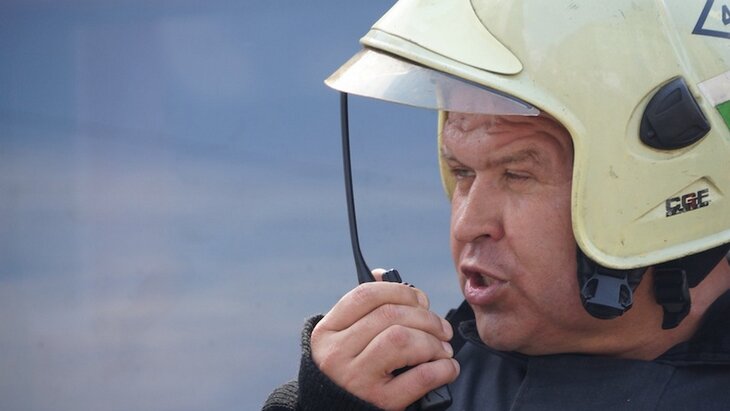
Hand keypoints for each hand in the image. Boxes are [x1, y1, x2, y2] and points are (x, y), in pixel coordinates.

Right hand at [311, 270, 459, 410]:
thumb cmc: (349, 372)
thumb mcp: (345, 340)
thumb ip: (364, 311)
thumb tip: (384, 275)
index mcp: (328, 331)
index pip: (366, 295)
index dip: (401, 291)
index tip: (421, 300)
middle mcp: (337, 353)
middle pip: (390, 315)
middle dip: (426, 318)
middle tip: (441, 328)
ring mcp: (356, 378)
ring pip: (402, 339)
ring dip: (432, 341)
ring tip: (442, 349)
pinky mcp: (379, 402)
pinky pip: (419, 377)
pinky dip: (441, 369)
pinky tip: (447, 368)